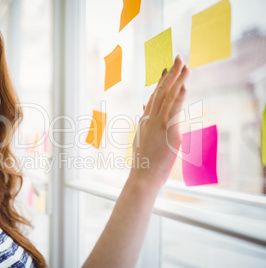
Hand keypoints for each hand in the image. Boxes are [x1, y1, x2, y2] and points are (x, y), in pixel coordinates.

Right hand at [131, 55, 188, 187]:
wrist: (142, 176)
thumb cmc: (144, 161)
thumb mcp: (142, 138)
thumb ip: (145, 121)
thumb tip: (145, 106)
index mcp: (145, 120)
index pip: (154, 95)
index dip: (161, 80)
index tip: (166, 68)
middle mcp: (150, 118)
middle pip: (160, 91)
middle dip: (170, 73)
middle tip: (178, 58)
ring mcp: (158, 124)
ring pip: (167, 97)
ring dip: (177, 80)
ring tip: (185, 65)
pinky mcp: (168, 132)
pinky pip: (173, 111)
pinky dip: (178, 98)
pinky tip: (184, 87)